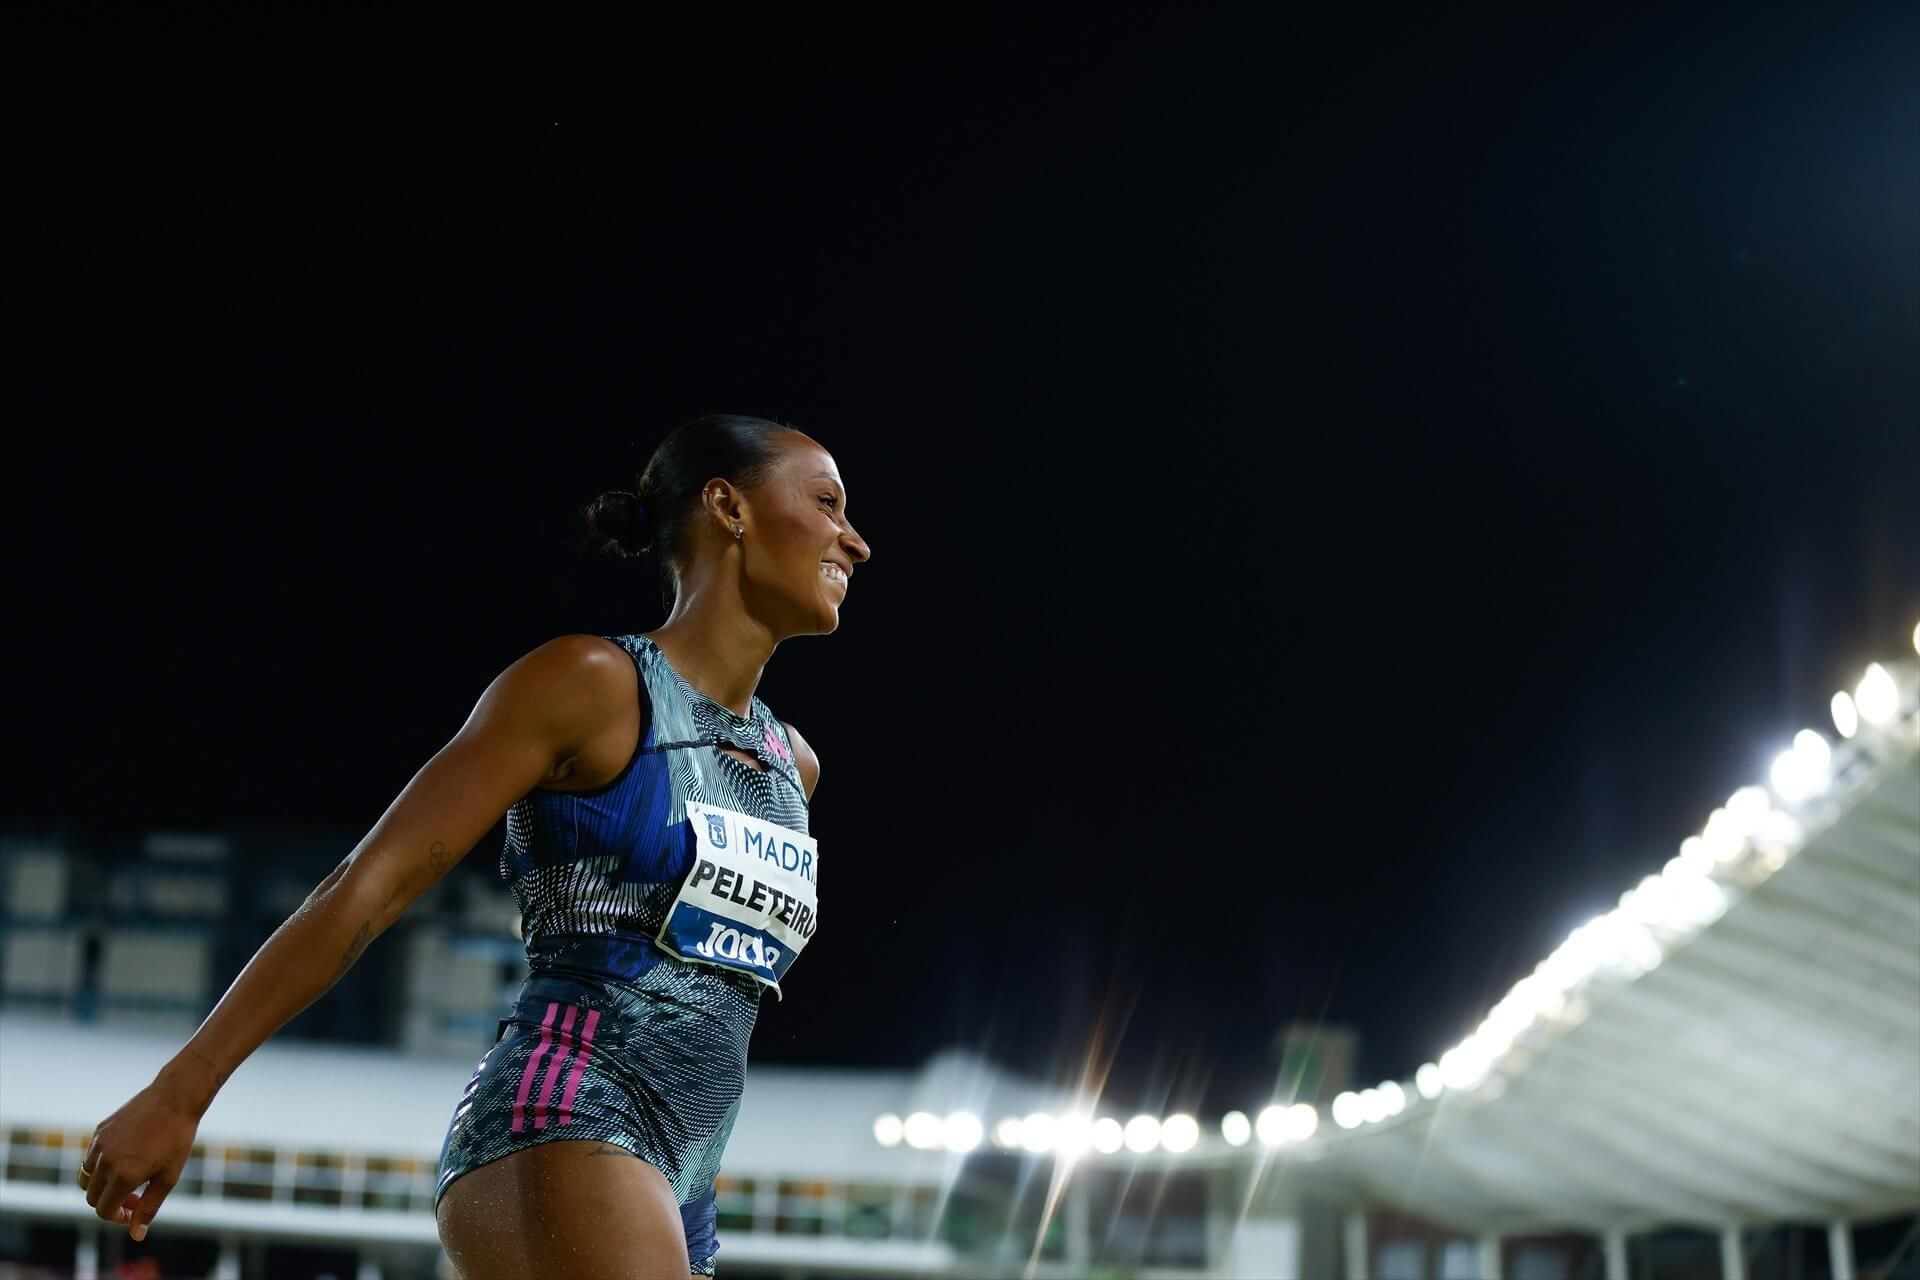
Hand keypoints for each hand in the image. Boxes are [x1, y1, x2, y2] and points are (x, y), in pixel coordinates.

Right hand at [80, 1083, 199, 1241]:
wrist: (175, 1098)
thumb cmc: (176, 1139)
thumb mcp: (168, 1177)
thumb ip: (149, 1207)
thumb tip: (136, 1235)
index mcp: (123, 1175)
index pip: (104, 1210)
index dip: (118, 1217)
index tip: (134, 1211)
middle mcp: (105, 1161)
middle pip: (93, 1197)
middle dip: (110, 1203)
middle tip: (136, 1196)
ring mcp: (99, 1145)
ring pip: (87, 1179)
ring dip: (102, 1186)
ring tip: (129, 1178)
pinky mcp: (99, 1131)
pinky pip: (91, 1158)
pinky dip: (101, 1166)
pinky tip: (126, 1157)